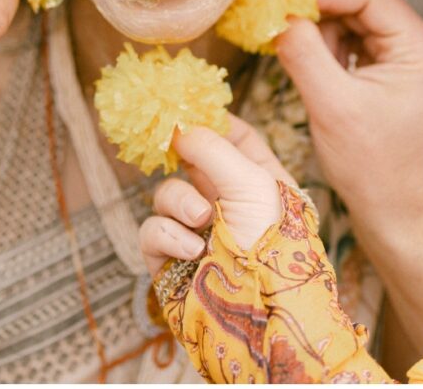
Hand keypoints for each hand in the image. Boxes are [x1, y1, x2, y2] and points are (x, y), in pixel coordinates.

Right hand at [138, 115, 294, 276]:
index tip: (191, 105)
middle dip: (179, 152)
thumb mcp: (248, 181)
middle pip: (192, 161)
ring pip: (166, 192)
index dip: (214, 120)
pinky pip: (153, 229)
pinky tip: (191, 249)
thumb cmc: (269, 244)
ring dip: (178, 202)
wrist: (261, 317)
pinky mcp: (170, 257)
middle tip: (165, 135)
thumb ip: (209, 146)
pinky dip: (168, 234)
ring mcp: (197, 230)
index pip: (236, 138)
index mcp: (259, 181)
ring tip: (200, 221)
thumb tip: (176, 123)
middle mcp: (228, 202)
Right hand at [276, 0, 422, 236]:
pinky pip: (353, 39)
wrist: (390, 208)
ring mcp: (404, 57)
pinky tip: (317, 71)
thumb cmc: (368, 165)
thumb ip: (303, 52)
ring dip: (323, 32)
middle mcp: (419, 46)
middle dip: (322, 13)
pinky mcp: (388, 69)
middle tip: (288, 30)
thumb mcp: (329, 105)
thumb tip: (276, 13)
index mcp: (419, 49)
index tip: (286, 6)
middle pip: (362, 1)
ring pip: (354, 18)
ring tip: (306, 62)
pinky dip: (328, 47)